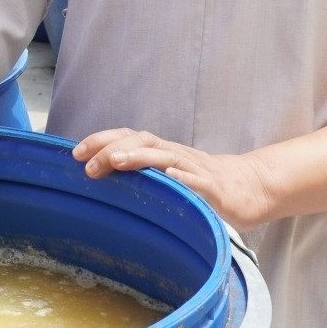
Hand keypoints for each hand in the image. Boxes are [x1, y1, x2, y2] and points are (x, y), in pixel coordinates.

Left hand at [73, 128, 276, 229]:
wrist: (250, 187)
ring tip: (118, 162)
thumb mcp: (168, 178)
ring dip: (140, 157)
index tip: (75, 153)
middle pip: (143, 142)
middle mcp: (175, 156)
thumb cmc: (202, 184)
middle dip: (113, 150)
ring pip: (166, 157)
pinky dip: (185, 177)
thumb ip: (142, 176)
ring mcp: (196, 170)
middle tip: (89, 165)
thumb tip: (101, 181)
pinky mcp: (215, 189)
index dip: (102, 141)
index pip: (128, 138)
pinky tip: (172, 178)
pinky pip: (200, 181)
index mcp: (162, 154)